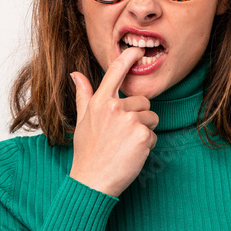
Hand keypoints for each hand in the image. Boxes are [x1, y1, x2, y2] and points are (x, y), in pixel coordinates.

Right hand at [69, 46, 158, 197]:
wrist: (92, 181)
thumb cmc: (87, 153)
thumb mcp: (82, 121)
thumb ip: (83, 96)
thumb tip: (76, 74)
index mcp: (100, 102)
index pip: (115, 72)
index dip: (128, 58)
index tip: (137, 50)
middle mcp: (115, 108)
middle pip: (143, 101)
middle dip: (139, 117)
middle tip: (123, 136)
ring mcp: (130, 121)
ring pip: (151, 118)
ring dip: (145, 131)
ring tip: (126, 145)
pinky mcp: (143, 136)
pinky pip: (155, 135)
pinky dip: (147, 146)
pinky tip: (132, 154)